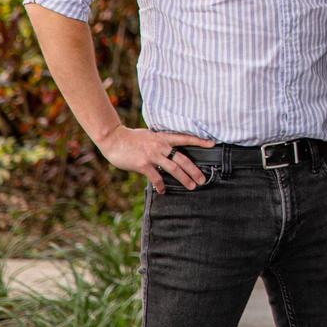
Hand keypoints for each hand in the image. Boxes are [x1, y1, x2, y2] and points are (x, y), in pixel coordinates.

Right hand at [95, 125, 214, 193]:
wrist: (114, 139)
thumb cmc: (132, 138)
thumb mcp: (150, 135)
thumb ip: (160, 142)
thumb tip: (169, 151)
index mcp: (163, 138)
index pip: (185, 138)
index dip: (199, 141)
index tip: (212, 144)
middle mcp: (160, 146)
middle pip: (183, 159)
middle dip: (194, 170)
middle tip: (203, 179)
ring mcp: (152, 155)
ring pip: (173, 168)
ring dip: (184, 179)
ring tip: (192, 187)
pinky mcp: (143, 164)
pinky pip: (156, 177)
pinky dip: (161, 185)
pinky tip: (163, 191)